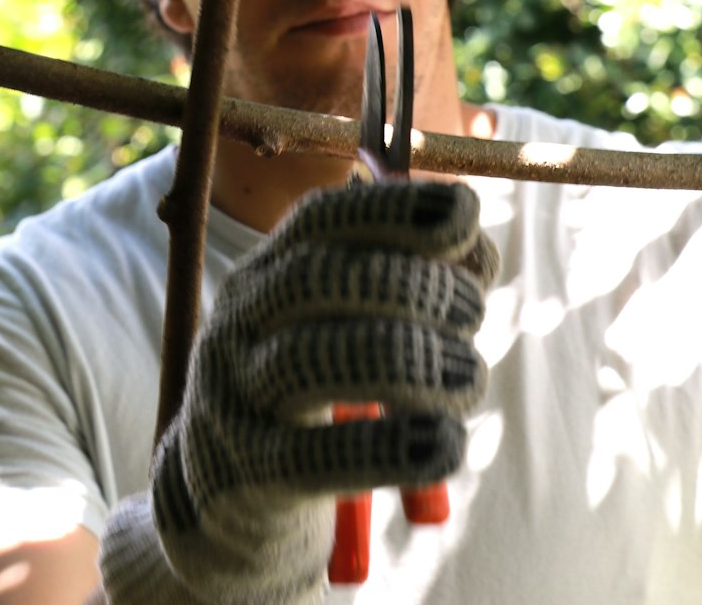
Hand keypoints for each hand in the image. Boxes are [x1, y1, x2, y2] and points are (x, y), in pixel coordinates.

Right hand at [99, 179, 497, 604]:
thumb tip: (477, 251)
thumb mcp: (344, 322)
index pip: (320, 218)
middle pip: (321, 279)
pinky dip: (387, 448)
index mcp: (267, 270)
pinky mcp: (246, 473)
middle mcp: (242, 320)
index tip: (465, 211)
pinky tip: (443, 444)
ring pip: (309, 359)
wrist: (224, 492)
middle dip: (414, 285)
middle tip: (473, 314)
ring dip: (411, 361)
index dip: (393, 209)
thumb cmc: (311, 387)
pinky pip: (311, 457)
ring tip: (470, 377)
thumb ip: (410, 279)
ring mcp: (234, 394)